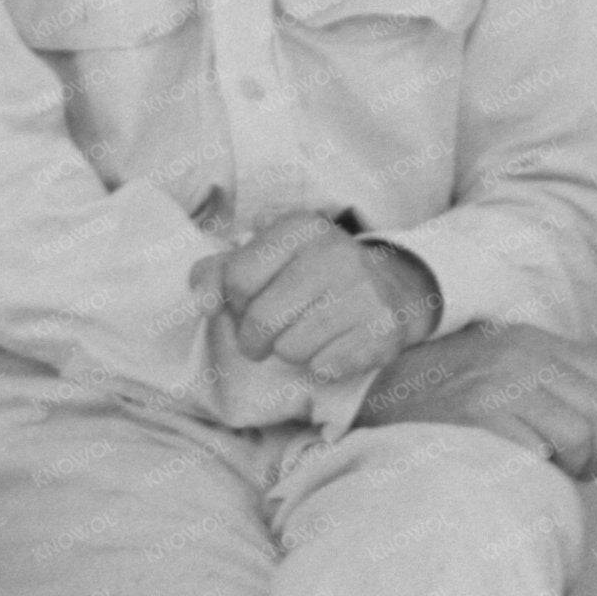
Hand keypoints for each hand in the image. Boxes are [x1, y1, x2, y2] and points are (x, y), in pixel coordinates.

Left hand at [197, 213, 439, 380]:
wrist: (394, 287)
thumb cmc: (311, 275)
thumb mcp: (266, 258)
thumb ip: (218, 274)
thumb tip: (202, 304)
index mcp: (299, 227)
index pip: (236, 278)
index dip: (235, 302)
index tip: (250, 304)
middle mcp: (334, 252)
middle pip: (261, 321)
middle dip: (255, 339)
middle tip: (267, 337)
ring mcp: (363, 291)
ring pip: (290, 350)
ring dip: (291, 351)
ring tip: (309, 333)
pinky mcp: (382, 329)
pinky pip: (324, 368)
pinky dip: (323, 365)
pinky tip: (336, 344)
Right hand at [354, 323, 596, 478]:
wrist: (367, 397)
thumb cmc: (438, 401)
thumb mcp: (498, 371)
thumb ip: (550, 387)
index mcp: (533, 342)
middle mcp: (523, 355)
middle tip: (578, 473)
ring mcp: (501, 382)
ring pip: (583, 435)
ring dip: (575, 467)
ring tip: (549, 473)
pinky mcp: (481, 412)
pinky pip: (546, 449)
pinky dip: (541, 471)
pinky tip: (519, 472)